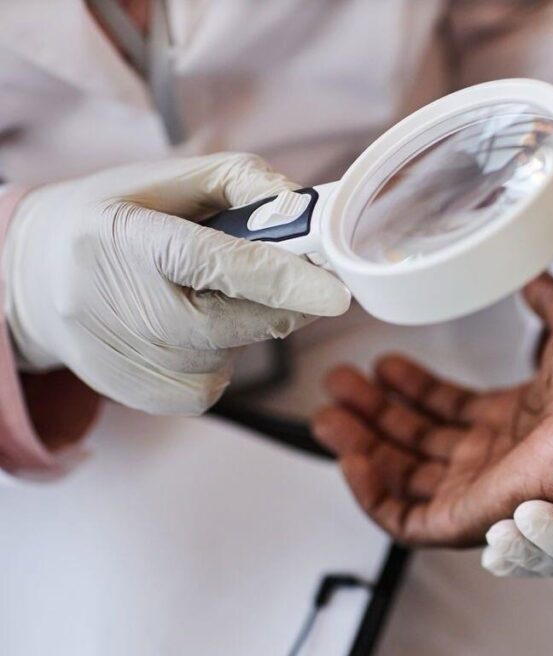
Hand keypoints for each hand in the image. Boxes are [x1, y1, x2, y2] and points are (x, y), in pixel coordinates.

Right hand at [2, 153, 349, 414]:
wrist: (35, 279)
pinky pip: (215, 383)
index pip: (215, 264)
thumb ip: (244, 183)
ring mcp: (130, 361)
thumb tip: (308, 210)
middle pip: (238, 321)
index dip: (281, 278)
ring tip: (199, 295)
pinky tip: (187, 328)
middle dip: (280, 299)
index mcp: (126, 237)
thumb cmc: (117, 217)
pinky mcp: (144, 397)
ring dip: (243, 325)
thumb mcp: (170, 179)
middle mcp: (122, 307)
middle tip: (278, 274)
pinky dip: (220, 356)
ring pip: (234, 354)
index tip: (336, 292)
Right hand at [313, 275, 552, 544]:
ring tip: (329, 414)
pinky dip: (372, 495)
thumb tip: (533, 276)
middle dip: (376, 412)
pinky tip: (350, 459)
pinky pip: (406, 519)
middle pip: (420, 440)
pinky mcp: (469, 517)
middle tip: (341, 384)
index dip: (416, 388)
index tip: (386, 363)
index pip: (453, 409)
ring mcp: (481, 489)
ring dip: (363, 445)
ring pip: (405, 476)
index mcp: (519, 419)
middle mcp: (497, 456)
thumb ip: (549, 298)